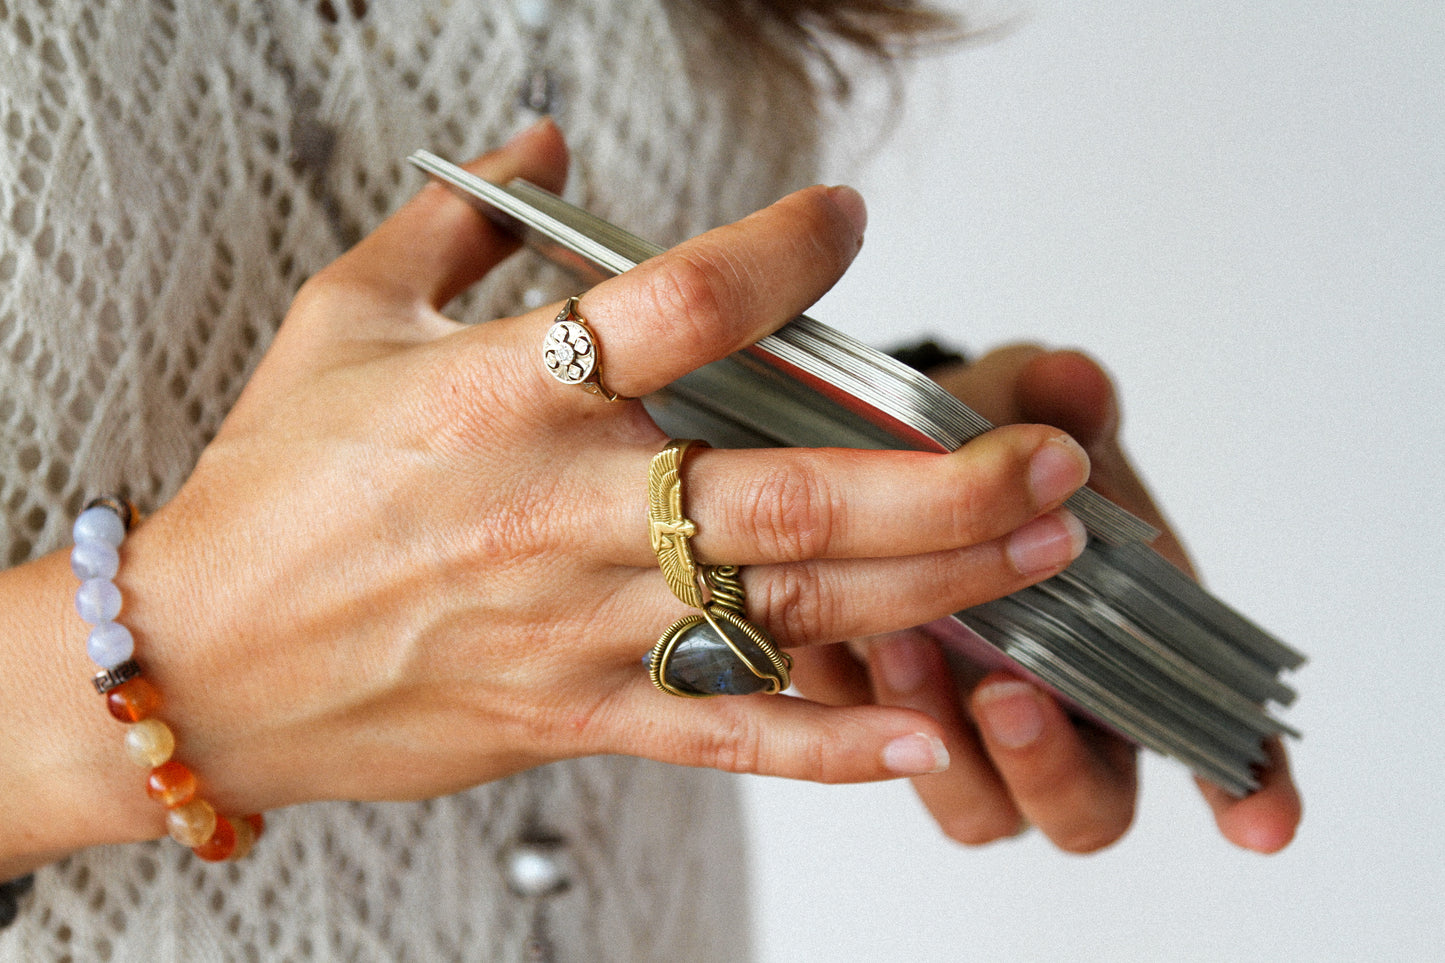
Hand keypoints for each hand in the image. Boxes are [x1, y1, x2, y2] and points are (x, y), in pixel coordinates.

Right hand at [83, 122, 1102, 839]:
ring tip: (1048, 551)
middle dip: (945, 477)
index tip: (846, 220)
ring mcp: (578, 627)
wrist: (202, 662)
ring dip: (934, 582)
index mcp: (504, 394)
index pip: (675, 305)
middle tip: (1053, 453)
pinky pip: (724, 735)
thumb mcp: (342, 319)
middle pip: (787, 493)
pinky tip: (926, 736)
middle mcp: (561, 512)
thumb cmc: (274, 489)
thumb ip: (456, 224)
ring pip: (786, 609)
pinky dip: (829, 743)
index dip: (780, 254)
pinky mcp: (576, 714)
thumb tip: (541, 142)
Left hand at [791, 346, 1300, 853]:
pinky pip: (882, 764)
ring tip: (903, 641)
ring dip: (946, 741)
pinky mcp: (879, 728)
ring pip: (979, 806)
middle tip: (1011, 693)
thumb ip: (1057, 401)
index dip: (1248, 791)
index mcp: (1132, 648)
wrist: (881, 448)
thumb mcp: (1023, 404)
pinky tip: (852, 648)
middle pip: (1084, 810)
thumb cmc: (988, 443)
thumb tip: (1073, 382)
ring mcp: (970, 735)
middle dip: (1053, 769)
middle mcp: (1061, 714)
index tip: (1259, 825)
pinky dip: (871, 721)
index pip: (1209, 740)